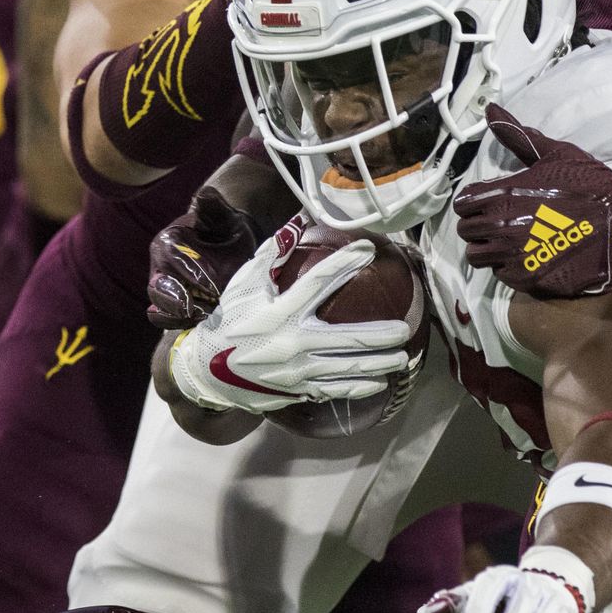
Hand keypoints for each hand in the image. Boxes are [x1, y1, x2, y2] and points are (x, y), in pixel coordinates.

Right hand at [147, 187, 261, 329]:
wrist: (230, 245)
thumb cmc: (225, 227)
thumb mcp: (222, 214)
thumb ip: (211, 205)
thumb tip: (203, 195)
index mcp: (167, 242)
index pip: (171, 260)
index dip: (190, 272)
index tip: (214, 284)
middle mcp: (160, 268)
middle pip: (158, 291)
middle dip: (180, 301)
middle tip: (207, 307)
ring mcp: (165, 290)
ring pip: (159, 311)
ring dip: (183, 318)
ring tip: (208, 316)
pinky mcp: (174, 308)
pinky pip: (168, 322)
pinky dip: (184, 326)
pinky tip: (206, 323)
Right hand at [169, 235, 411, 413]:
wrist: (208, 372)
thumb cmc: (230, 322)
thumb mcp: (244, 286)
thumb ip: (270, 256)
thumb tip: (295, 222)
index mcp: (278, 313)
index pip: (318, 282)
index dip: (345, 263)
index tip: (368, 249)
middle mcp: (291, 342)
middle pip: (346, 338)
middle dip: (380, 335)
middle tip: (403, 329)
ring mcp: (297, 371)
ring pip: (347, 368)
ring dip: (379, 364)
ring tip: (402, 358)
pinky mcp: (298, 390)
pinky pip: (336, 390)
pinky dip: (360, 387)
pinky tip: (380, 382)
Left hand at [421, 555, 594, 612]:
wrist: (549, 589)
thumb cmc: (502, 601)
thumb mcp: (476, 596)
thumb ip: (452, 605)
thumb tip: (426, 611)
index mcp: (503, 578)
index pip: (493, 582)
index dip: (483, 599)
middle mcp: (530, 586)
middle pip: (524, 604)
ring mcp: (552, 604)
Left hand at [453, 104, 611, 297]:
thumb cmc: (590, 185)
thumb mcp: (555, 153)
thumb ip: (517, 135)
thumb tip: (489, 109)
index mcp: (502, 195)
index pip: (463, 204)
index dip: (472, 204)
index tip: (488, 204)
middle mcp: (502, 227)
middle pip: (466, 233)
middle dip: (479, 227)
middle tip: (501, 223)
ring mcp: (514, 257)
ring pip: (479, 257)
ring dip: (490, 250)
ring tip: (512, 242)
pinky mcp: (529, 280)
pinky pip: (503, 276)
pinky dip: (511, 268)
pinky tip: (530, 256)